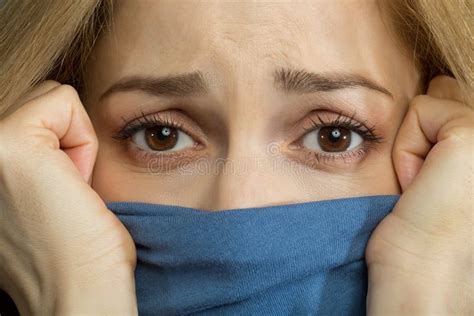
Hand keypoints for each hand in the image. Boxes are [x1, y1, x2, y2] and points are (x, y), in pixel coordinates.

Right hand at [0, 81, 137, 314]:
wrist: (80, 291)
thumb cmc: (73, 252)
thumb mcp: (34, 198)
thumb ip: (29, 163)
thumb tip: (49, 139)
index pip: (26, 115)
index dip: (58, 151)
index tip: (55, 198)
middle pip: (37, 102)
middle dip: (63, 141)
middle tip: (63, 193)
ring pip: (50, 99)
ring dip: (72, 144)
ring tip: (67, 191)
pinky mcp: (8, 145)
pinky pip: (64, 101)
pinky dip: (84, 142)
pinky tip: (75, 186)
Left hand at [365, 75, 472, 314]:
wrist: (423, 276)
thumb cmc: (426, 237)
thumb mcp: (446, 178)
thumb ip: (454, 134)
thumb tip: (441, 83)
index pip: (460, 106)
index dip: (432, 142)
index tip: (431, 188)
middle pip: (452, 97)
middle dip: (429, 134)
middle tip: (427, 186)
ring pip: (437, 101)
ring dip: (418, 143)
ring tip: (421, 187)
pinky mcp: (473, 136)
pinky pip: (421, 109)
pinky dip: (407, 148)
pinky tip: (415, 185)